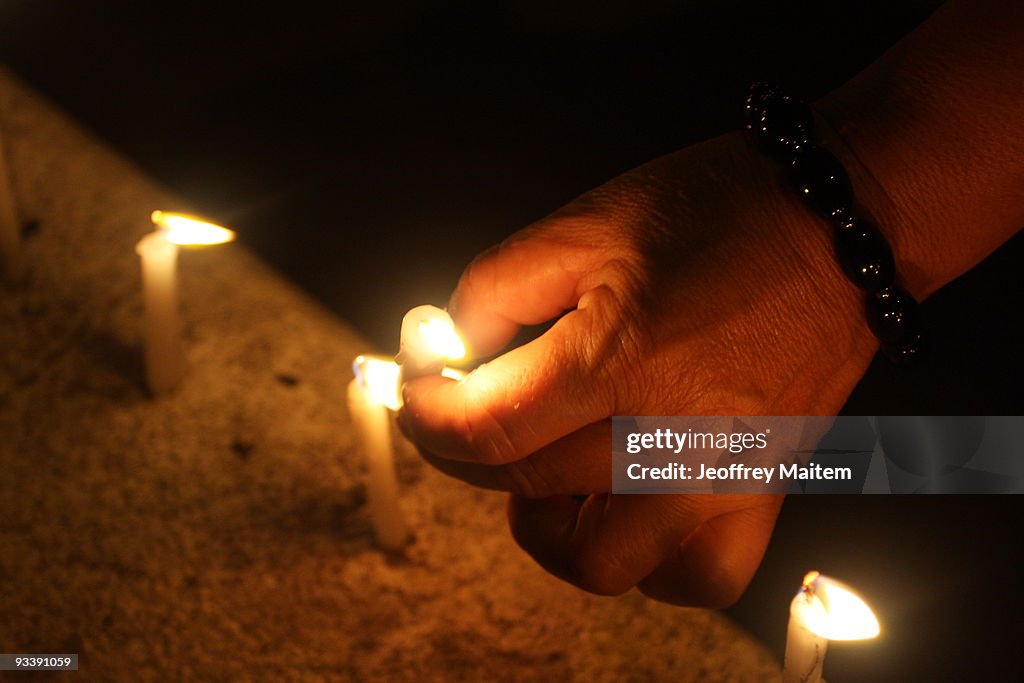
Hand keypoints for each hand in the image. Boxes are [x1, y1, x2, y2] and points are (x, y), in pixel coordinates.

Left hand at [399, 129, 878, 606]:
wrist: (837, 228)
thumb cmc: (718, 213)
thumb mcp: (585, 223)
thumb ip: (495, 288)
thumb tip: (448, 349)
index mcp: (621, 358)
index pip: (484, 430)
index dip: (425, 415)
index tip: (414, 393)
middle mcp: (670, 435)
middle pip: (523, 488)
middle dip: (465, 450)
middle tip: (467, 405)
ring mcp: (721, 478)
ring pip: (597, 562)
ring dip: (545, 523)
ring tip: (545, 468)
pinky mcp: (761, 492)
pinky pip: (693, 577)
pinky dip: (643, 561)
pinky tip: (625, 505)